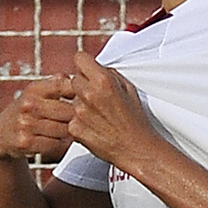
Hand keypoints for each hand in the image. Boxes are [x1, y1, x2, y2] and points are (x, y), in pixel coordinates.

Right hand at [0, 73, 78, 163]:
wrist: (2, 135)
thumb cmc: (27, 111)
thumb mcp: (36, 93)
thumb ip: (56, 84)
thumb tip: (76, 78)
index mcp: (34, 89)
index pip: (62, 85)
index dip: (78, 92)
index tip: (84, 99)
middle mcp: (28, 105)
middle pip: (69, 111)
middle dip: (78, 117)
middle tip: (84, 120)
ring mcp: (26, 124)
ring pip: (64, 130)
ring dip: (70, 132)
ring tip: (71, 131)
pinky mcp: (25, 143)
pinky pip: (56, 145)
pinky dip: (61, 144)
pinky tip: (59, 141)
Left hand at [63, 53, 169, 171]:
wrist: (136, 149)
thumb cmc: (136, 121)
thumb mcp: (129, 89)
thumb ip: (110, 75)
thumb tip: (97, 67)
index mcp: (104, 81)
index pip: (79, 58)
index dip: (85, 65)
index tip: (88, 71)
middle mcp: (89, 94)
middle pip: (74, 79)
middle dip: (83, 85)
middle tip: (96, 98)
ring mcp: (79, 112)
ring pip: (71, 99)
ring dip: (81, 104)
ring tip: (98, 115)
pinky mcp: (74, 128)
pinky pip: (71, 118)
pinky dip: (79, 122)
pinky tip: (94, 127)